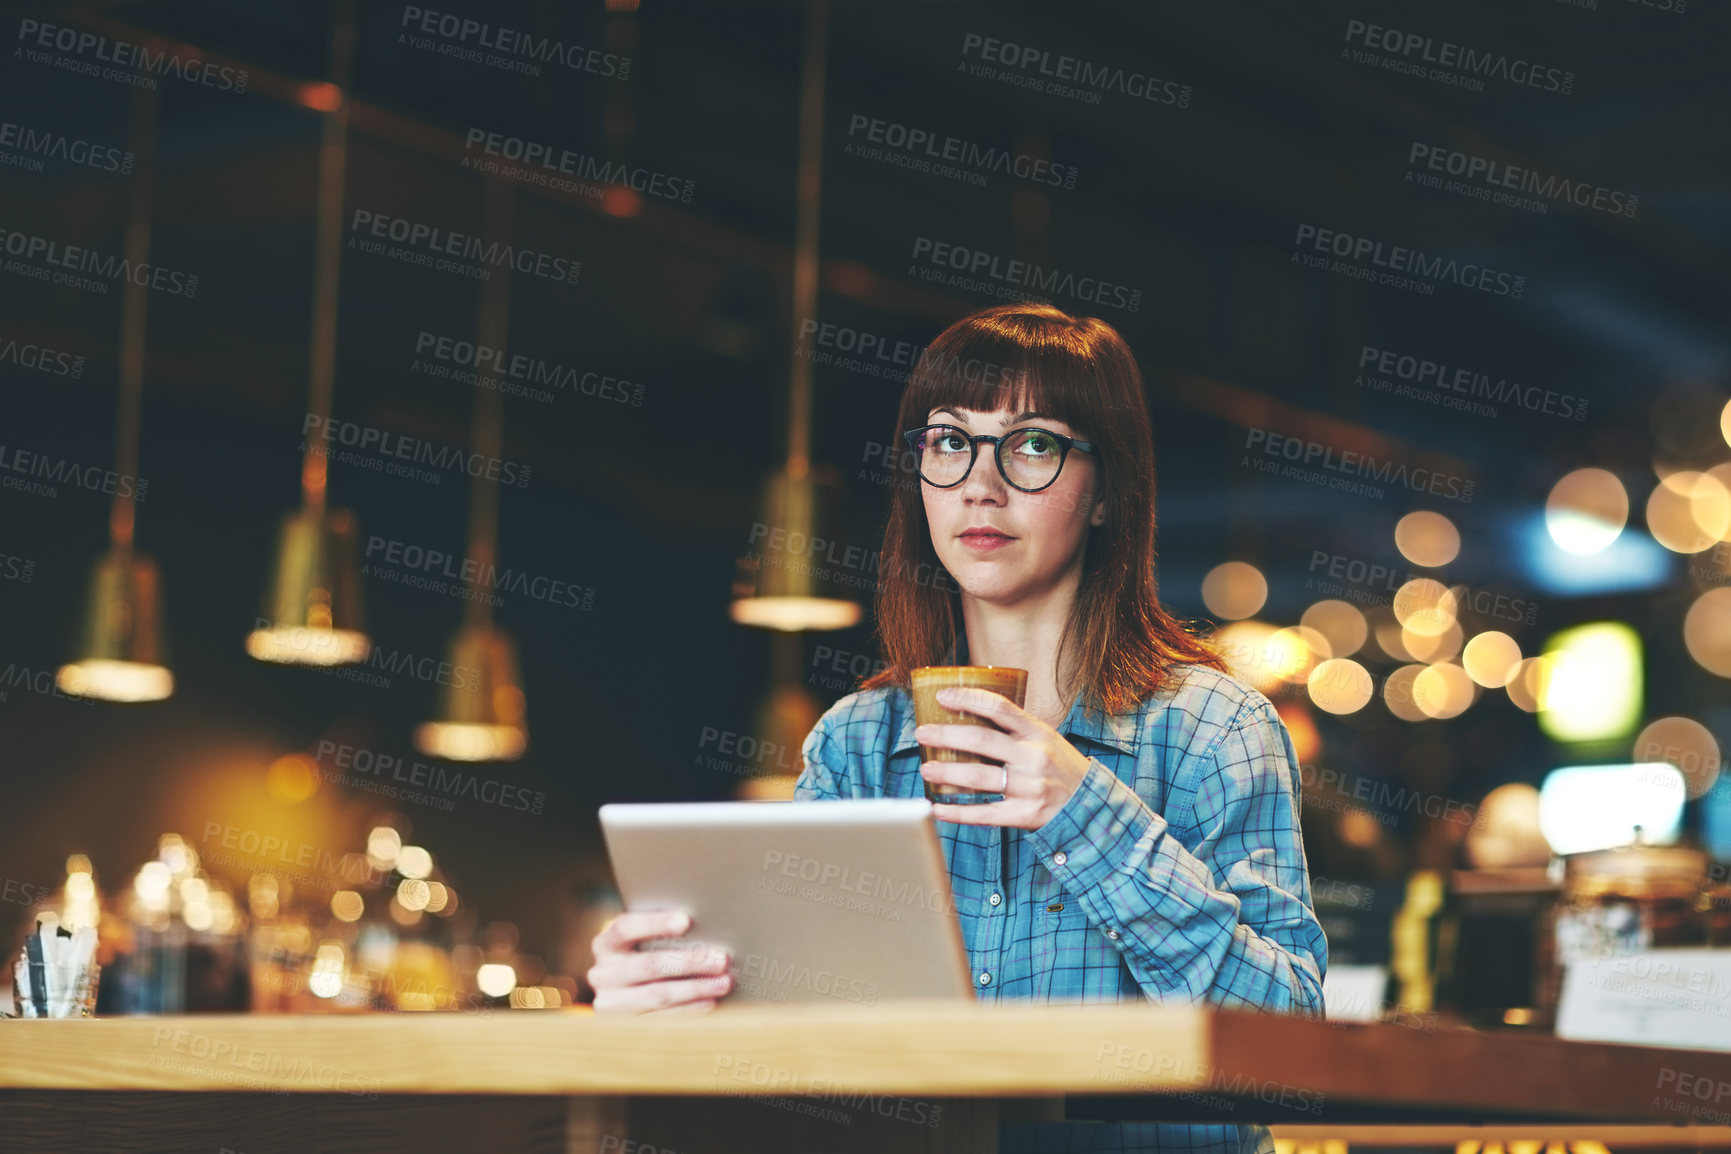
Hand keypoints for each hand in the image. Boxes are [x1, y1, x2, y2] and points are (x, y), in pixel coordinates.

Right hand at [586, 910, 733, 1014]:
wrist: (619, 993)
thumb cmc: (640, 956)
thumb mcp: (639, 941)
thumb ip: (659, 934)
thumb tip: (706, 926)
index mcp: (605, 944)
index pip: (625, 928)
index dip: (654, 923)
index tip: (686, 920)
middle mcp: (603, 974)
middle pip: (648, 965)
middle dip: (688, 962)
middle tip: (721, 959)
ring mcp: (612, 1003)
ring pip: (657, 995)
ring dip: (695, 988)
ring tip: (723, 982)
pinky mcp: (624, 1027)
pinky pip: (662, 1018)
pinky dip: (688, 1009)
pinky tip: (709, 1001)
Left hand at [915, 686, 1092, 828]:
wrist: (1090, 804)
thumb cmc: (1059, 766)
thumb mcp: (1046, 738)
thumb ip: (1015, 729)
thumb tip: (970, 713)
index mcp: (1037, 732)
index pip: (999, 707)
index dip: (968, 698)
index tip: (942, 697)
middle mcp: (1033, 756)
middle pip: (982, 740)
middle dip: (947, 735)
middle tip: (922, 734)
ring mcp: (1029, 786)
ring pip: (979, 777)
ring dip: (947, 773)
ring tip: (925, 769)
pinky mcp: (1025, 814)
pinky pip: (984, 813)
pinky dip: (958, 812)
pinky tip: (937, 808)